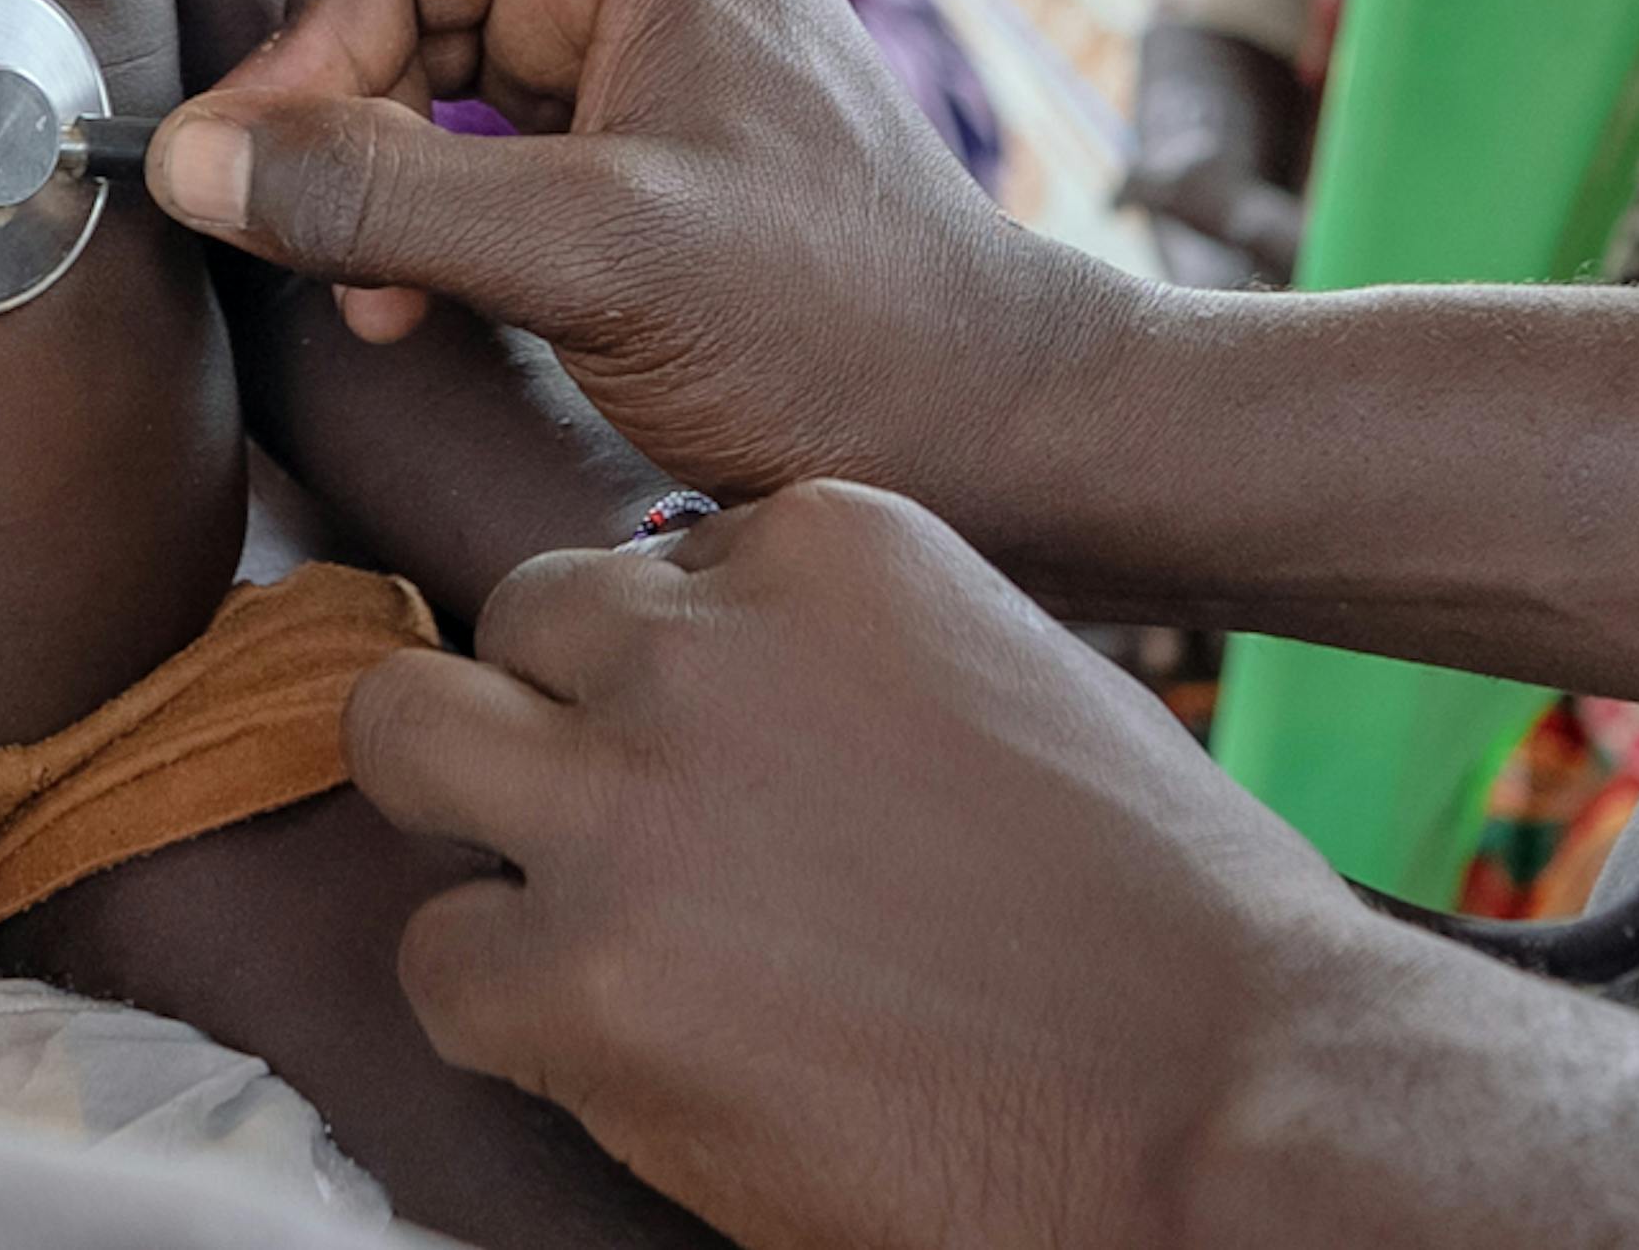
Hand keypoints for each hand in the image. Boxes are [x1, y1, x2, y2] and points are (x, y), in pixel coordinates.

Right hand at [147, 0, 1151, 511]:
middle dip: (332, 127)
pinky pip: (467, 146)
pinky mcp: (628, 141)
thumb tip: (193, 159)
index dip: (298, 54)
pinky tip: (418, 305)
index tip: (258, 190)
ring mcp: (632, 46)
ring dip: (370, 187)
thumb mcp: (592, 258)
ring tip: (382, 300)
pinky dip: (422, 222)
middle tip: (321, 263)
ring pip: (413, 78)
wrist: (997, 433)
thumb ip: (383, 197)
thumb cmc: (839, 329)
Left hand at [345, 487, 1379, 1249]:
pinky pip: (438, 959)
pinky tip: (617, 1049)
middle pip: (509, 617)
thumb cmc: (1161, 918)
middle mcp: (702, 642)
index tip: (723, 766)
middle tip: (607, 828)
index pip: (649, 563)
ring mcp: (625, 805)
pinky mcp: (581, 977)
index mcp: (826, 540)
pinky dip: (502, 1008)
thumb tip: (726, 679)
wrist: (1230, 1099)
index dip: (667, 676)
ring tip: (567, 918)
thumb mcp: (998, 673)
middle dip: (541, 715)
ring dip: (472, 825)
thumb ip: (840, 652)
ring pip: (408, 736)